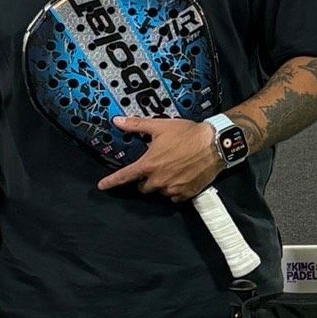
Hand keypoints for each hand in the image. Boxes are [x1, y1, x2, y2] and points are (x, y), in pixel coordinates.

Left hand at [99, 118, 224, 201]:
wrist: (214, 144)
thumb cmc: (188, 134)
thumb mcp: (160, 126)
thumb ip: (136, 125)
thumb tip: (118, 121)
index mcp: (148, 165)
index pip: (124, 176)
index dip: (111, 182)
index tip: (102, 186)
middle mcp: (158, 180)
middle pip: (143, 186)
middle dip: (146, 178)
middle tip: (157, 165)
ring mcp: (172, 188)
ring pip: (159, 191)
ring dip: (161, 183)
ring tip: (173, 168)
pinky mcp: (186, 193)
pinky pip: (174, 196)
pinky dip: (175, 189)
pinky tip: (181, 177)